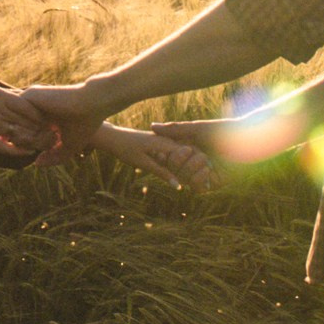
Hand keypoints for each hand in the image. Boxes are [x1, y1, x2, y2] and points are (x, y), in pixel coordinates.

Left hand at [16, 80, 115, 157]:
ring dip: (26, 134)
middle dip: (27, 141)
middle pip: (18, 130)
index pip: (27, 135)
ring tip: (47, 134)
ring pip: (15, 122)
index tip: (48, 148)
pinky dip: (27, 125)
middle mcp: (37, 109)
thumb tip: (36, 164)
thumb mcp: (69, 146)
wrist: (93, 104)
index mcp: (45, 118)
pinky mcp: (30, 95)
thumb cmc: (85, 125)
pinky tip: (46, 125)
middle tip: (46, 142)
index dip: (32, 146)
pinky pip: (17, 114)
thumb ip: (53, 157)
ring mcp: (33, 101)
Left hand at [94, 120, 216, 188]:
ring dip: (192, 166)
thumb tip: (178, 185)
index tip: (208, 182)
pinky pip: (177, 155)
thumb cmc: (125, 148)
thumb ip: (161, 172)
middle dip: (199, 168)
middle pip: (192, 154)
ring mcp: (166, 143)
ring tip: (203, 180)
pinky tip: (184, 174)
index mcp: (166, 143)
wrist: (113, 138)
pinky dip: (181, 164)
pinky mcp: (162, 146)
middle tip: (209, 182)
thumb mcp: (143, 162)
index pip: (191, 155)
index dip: (199, 168)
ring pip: (186, 155)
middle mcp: (169, 141)